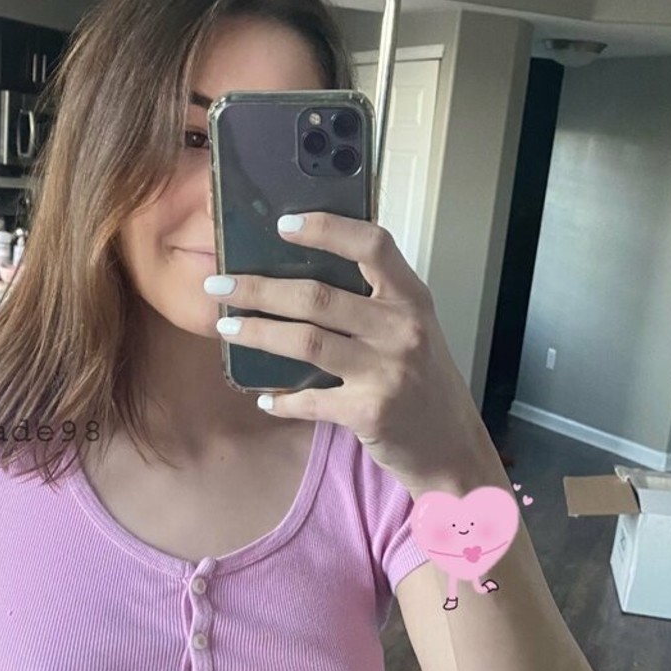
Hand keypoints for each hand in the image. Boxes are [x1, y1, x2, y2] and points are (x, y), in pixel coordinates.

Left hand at [208, 211, 492, 493]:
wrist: (452, 446)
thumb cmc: (423, 382)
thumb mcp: (412, 330)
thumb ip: (373, 302)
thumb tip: (300, 275)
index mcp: (412, 298)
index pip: (372, 245)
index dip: (326, 228)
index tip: (282, 224)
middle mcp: (402, 329)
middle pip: (319, 297)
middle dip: (259, 289)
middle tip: (218, 284)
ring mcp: (386, 372)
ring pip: (306, 342)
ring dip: (258, 333)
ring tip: (226, 327)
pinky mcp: (370, 412)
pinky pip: (311, 400)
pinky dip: (283, 400)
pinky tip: (264, 398)